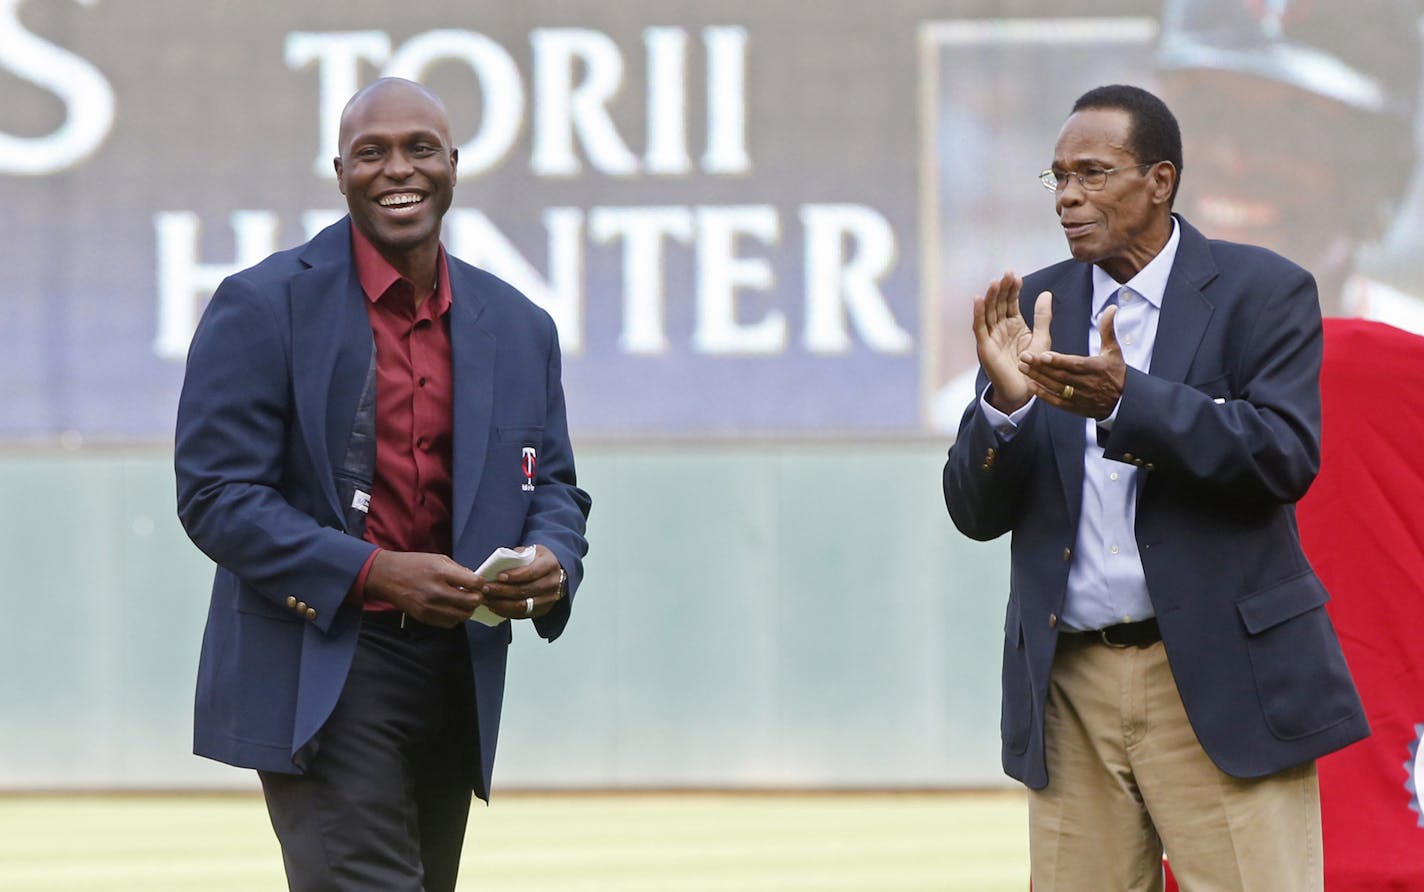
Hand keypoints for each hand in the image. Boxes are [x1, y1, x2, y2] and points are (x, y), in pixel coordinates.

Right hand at [364, 551, 485, 627]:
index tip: (477, 583)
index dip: (480, 583)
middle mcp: (436, 592)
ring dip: (467, 610)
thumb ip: (459, 570)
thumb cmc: (414, 565)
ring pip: (462, 616)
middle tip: (474, 594)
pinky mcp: (424, 617)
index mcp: (441, 573)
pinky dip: (454, 618)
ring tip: (463, 602)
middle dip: (477, 598)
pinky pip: (449, 623)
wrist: (387, 576)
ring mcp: (430, 607)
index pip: (474, 583)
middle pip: (471, 602)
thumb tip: (476, 582)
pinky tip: (451, 608)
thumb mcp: (438, 559)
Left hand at [477, 545, 564, 620]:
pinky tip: (493, 606)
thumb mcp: (532, 551)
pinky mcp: (542, 611)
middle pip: (525, 590)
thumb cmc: (539, 560)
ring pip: (522, 606)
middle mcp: (552, 584)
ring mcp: (548, 600)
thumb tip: (497, 563)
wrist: (554, 574)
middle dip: (502, 591)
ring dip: (501, 603)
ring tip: (486, 599)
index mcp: (550, 565)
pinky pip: (521, 615)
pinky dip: (505, 611)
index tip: (498, 576)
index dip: (514, 575)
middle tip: (485, 588)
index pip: (532, 572)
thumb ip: (517, 555)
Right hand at [972, 272, 1052, 413]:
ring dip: (990, 297)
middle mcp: (1000, 329)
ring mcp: (991, 337)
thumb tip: (1046, 293)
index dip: (1013, 290)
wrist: (1024, 391)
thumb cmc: (1033, 367)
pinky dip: (978, 314)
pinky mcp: (985, 348)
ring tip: (994, 282)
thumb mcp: (1042, 337)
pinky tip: (978, 300)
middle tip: (1007, 274)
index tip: (1017, 277)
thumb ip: (1042, 317)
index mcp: (1013, 325)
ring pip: (988, 313)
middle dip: (1002, 289)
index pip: (1011, 302)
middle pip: (999, 304)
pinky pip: (980, 328)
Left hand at [1018, 303, 1126, 419]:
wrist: (1123, 402)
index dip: (1059, 361)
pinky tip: (1031, 385)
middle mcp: (1087, 384)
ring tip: (1022, 367)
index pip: (1075, 364)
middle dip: (1041, 366)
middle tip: (1024, 357)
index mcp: (1096, 368)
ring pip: (1056, 387)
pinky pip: (1057, 402)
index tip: (1044, 355)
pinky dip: (1044, 395)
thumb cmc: (1116, 373)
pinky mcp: (1074, 407)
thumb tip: (1112, 308)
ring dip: (1038, 378)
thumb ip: (1108, 329)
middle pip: (1061, 375)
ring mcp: (1080, 397)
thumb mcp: (1114, 350)